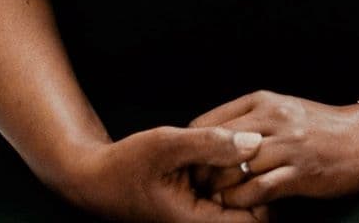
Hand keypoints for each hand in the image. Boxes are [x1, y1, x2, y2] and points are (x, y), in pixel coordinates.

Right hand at [55, 125, 267, 221]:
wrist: (98, 176)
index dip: (260, 191)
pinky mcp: (201, 200)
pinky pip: (228, 188)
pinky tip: (215, 150)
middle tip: (239, 151)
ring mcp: (202, 213)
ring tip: (225, 148)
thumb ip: (210, 144)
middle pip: (253, 209)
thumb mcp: (166, 146)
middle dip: (253, 178)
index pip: (254, 220)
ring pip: (243, 196)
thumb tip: (255, 143)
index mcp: (196, 221)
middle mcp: (202, 221)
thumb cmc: (125, 164)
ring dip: (240, 172)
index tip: (246, 164)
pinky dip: (227, 169)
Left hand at [190, 91, 358, 208]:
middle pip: (215, 146)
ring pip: (232, 170)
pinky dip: (242, 200)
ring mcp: (288, 146)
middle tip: (197, 186)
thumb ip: (248, 118)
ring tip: (215, 198)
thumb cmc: (321, 128)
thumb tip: (208, 137)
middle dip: (200, 170)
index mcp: (264, 101)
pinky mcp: (300, 172)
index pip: (207, 122)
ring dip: (219, 189)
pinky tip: (240, 203)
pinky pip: (257, 189)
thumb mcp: (283, 110)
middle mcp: (274, 119)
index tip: (192, 164)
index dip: (193, 147)